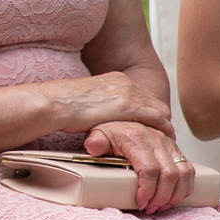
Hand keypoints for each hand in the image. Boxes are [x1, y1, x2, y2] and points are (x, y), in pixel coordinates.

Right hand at [35, 70, 174, 137]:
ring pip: (159, 109)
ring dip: (163, 125)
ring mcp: (128, 92)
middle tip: (161, 134)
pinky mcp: (129, 106)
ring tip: (164, 140)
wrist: (55, 103)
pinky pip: (157, 118)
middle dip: (158, 118)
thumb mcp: (84, 100)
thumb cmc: (60, 105)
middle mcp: (124, 82)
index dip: (146, 110)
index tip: (148, 123)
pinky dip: (163, 129)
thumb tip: (95, 115)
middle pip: (153, 101)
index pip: (140, 95)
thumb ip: (96, 105)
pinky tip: (163, 139)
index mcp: (114, 79)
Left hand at [82, 119, 193, 212]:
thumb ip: (95, 141)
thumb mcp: (98, 134)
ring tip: (160, 206)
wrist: (123, 120)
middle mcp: (157, 141)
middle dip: (161, 197)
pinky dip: (184, 188)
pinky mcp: (176, 150)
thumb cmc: (111, 132)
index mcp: (138, 139)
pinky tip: (172, 197)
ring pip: (183, 174)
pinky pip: (189, 171)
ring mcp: (170, 145)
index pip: (150, 169)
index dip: (147, 190)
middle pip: (169, 175)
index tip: (141, 203)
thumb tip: (93, 147)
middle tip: (150, 208)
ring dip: (174, 195)